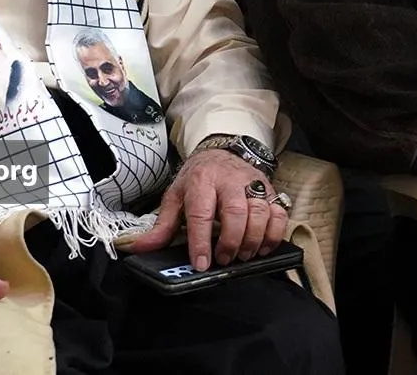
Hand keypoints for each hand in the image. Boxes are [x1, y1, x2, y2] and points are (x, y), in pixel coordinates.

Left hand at [123, 148, 288, 270]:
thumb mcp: (175, 197)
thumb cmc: (198, 179)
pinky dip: (275, 234)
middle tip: (224, 260)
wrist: (221, 152)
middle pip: (237, 212)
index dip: (201, 242)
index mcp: (201, 182)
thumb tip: (136, 248)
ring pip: (261, 213)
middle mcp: (230, 181)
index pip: (201, 213)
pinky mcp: (270, 191)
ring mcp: (253, 185)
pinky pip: (280, 213)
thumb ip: (160, 226)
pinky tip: (262, 247)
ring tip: (243, 256)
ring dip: (253, 240)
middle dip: (231, 242)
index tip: (201, 264)